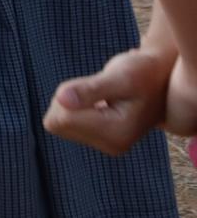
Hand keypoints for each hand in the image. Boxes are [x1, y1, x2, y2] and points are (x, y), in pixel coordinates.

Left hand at [44, 45, 174, 155]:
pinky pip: (68, 125)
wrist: (160, 79)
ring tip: (101, 96)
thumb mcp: (121, 75)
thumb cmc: (143, 72)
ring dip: (73, 104)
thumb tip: (61, 99)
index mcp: (117, 133)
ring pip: (60, 124)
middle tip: (97, 89)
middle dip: (68, 101)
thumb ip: (91, 88)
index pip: (61, 119)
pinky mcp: (101, 140)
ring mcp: (106, 145)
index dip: (68, 96)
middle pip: (57, 124)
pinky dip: (77, 109)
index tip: (94, 85)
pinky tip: (101, 104)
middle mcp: (112, 146)